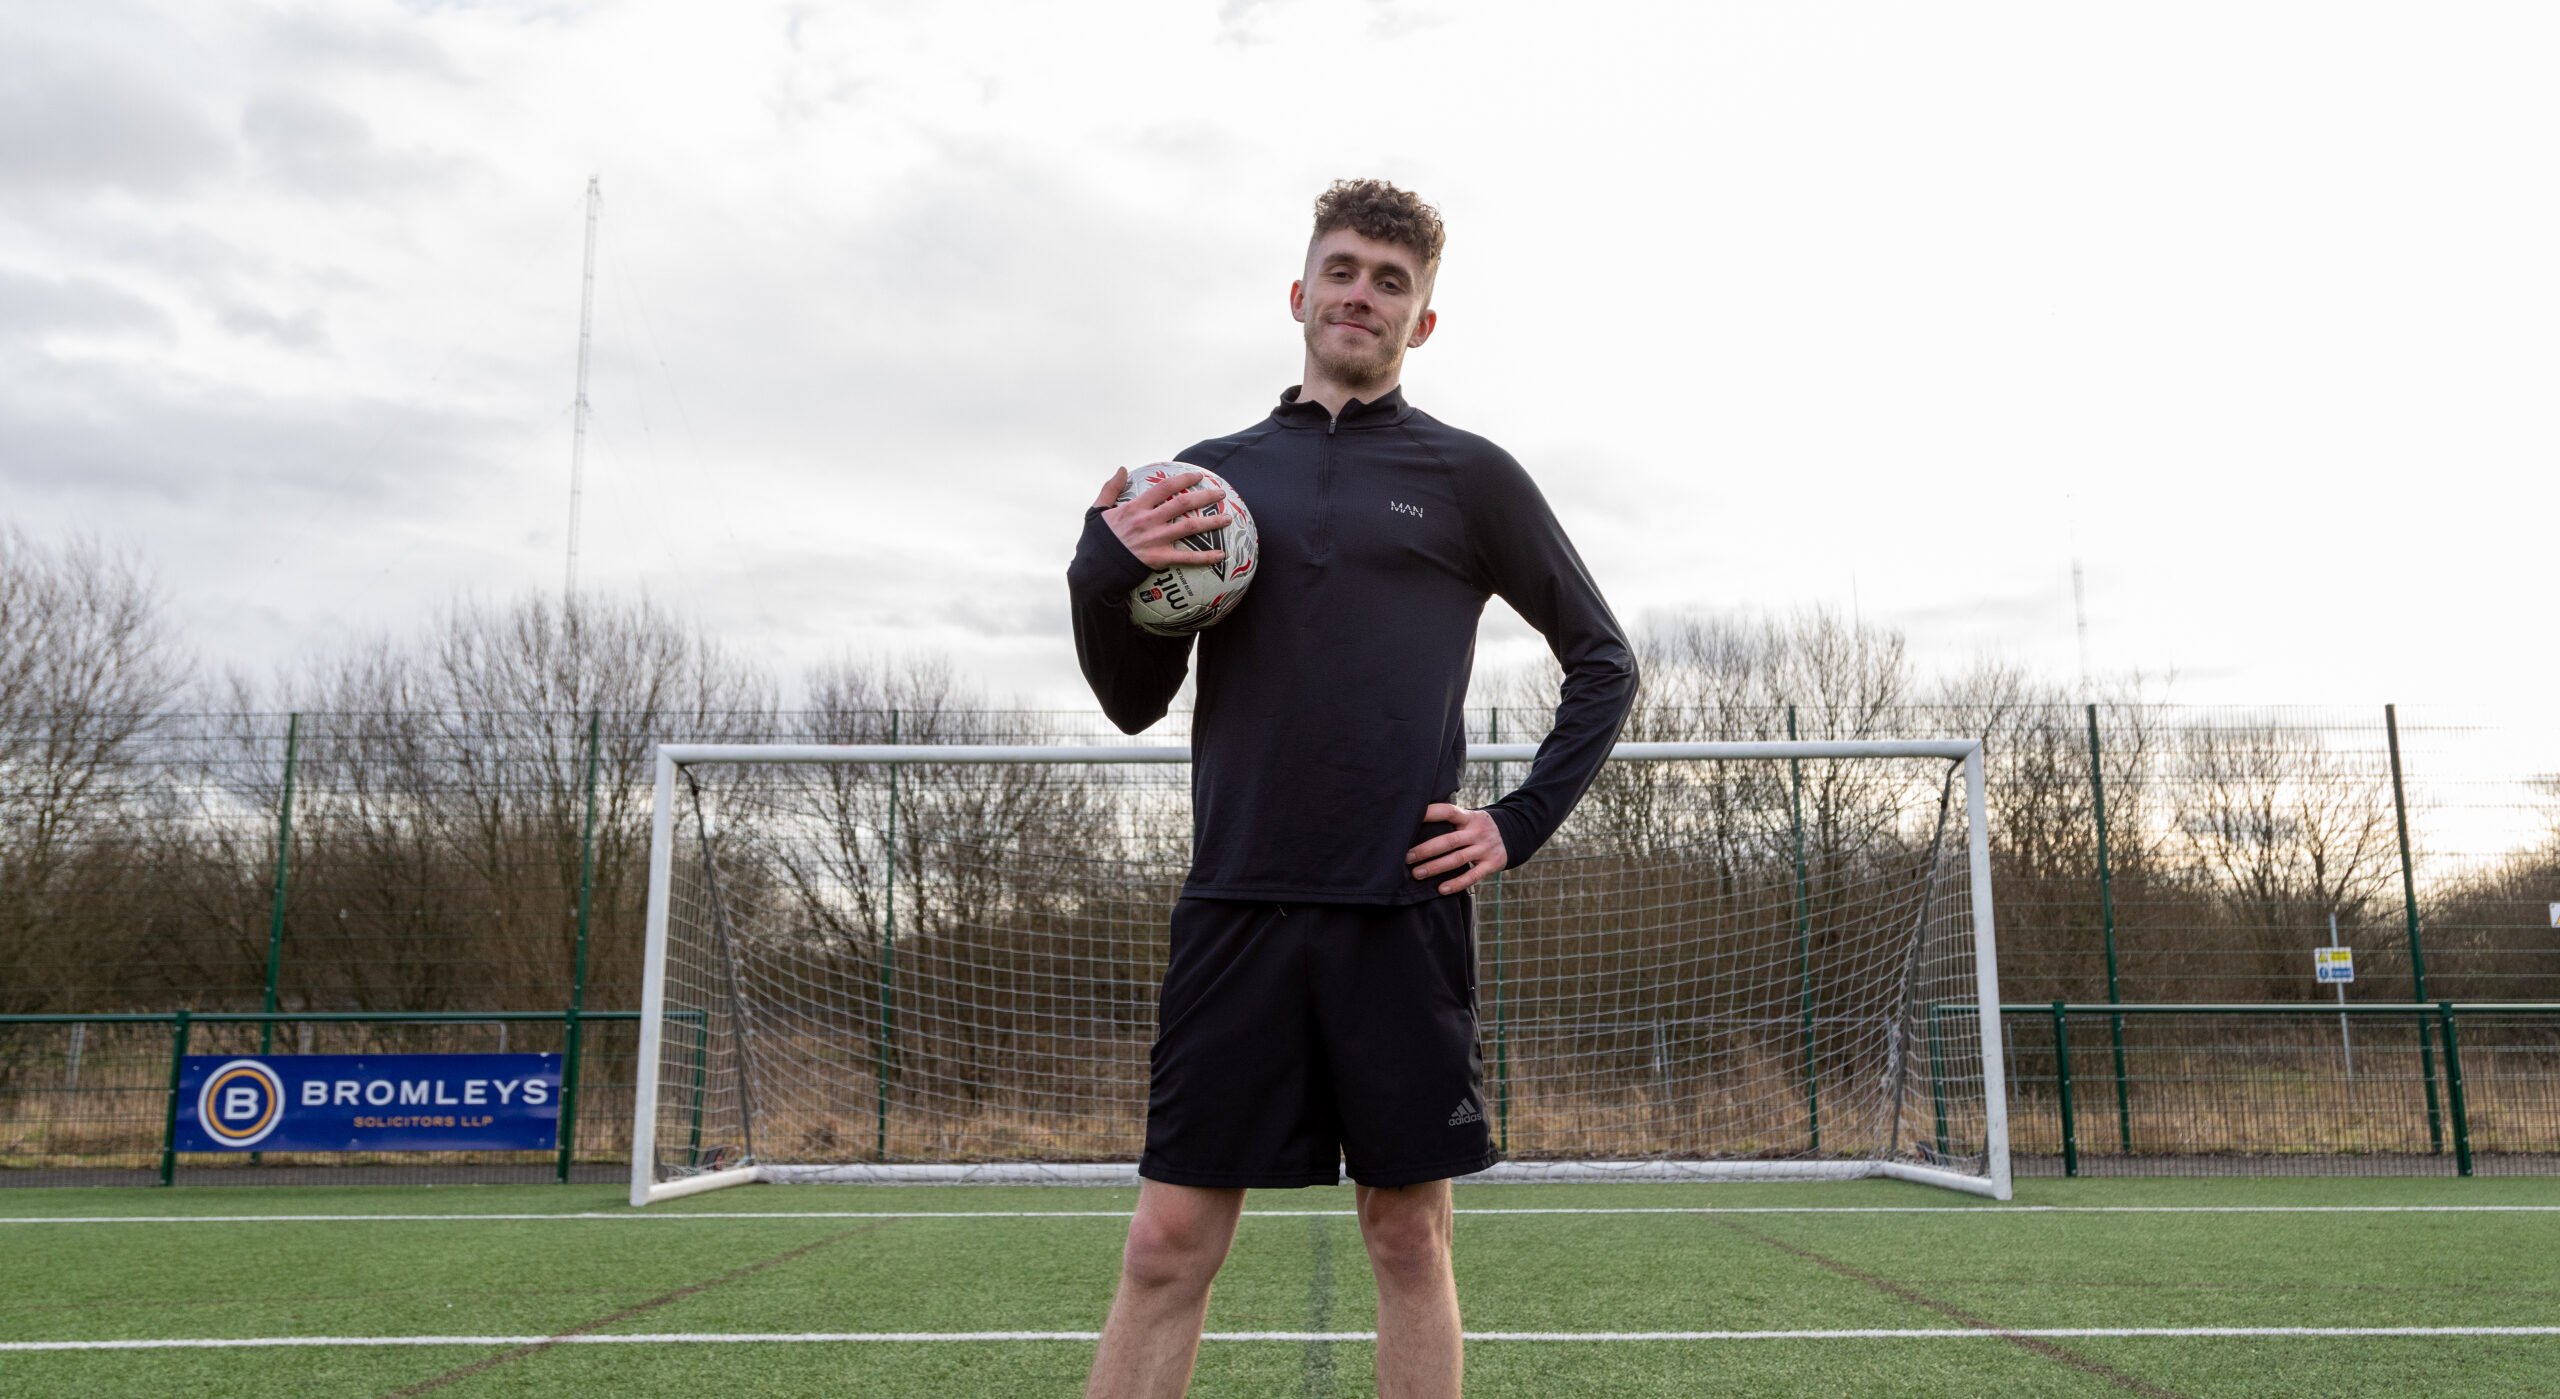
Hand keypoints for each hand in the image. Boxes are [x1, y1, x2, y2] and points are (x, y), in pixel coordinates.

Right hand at [1093, 466, 1230, 568]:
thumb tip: (1122, 469)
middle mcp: (1149, 520)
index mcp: (1136, 507)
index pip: (1165, 487)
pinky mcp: (1159, 559)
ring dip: (1211, 522)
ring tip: (1228, 518)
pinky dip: (1205, 557)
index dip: (1184, 480)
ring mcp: (1156, 540)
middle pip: (1183, 504)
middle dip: (1205, 496)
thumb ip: (1110, 488)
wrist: (1094, 569)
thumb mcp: (1097, 511)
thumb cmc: (1096, 541)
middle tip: (1221, 494)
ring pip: (1190, 527)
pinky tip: (1221, 555)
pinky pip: (1187, 558)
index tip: (1198, 476)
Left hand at [1406, 803, 1508, 895]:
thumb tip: (1417, 825)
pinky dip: (1456, 884)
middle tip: (1407, 857)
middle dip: (1426, 850)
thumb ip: (1451, 821)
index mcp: (1469, 817)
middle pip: (1449, 841)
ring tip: (1417, 874)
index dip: (1431, 813)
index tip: (1412, 818)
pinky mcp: (1492, 864)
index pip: (1449, 812)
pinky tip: (1441, 889)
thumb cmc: (1478, 827)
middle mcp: (1477, 832)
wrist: (1513, 834)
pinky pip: (1472, 876)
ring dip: (1435, 867)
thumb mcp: (1469, 818)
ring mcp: (1485, 848)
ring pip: (1458, 859)